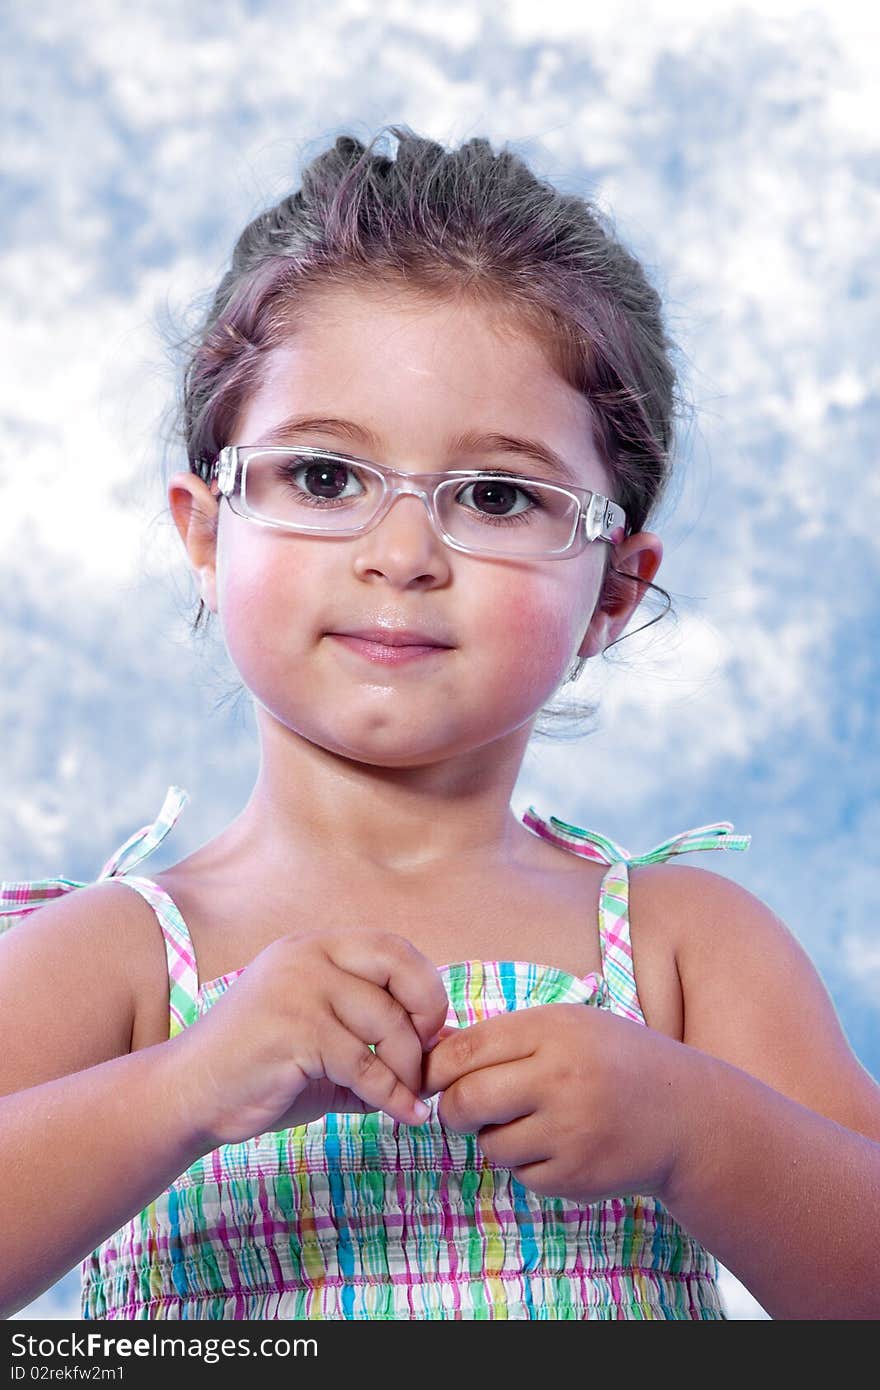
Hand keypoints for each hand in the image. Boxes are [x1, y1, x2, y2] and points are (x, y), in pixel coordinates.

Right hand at [172, 929, 449, 1146]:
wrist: (190, 1095)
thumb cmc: (262, 1071)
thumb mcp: (329, 1045)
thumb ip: (382, 1041)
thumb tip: (451, 1045)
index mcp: (315, 947)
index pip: (393, 946)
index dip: (424, 987)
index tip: (429, 1031)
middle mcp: (307, 955)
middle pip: (397, 966)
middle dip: (426, 1013)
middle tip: (426, 1058)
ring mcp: (298, 989)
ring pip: (386, 1023)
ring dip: (407, 1069)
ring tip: (407, 1097)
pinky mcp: (293, 1031)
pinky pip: (365, 1065)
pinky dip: (393, 1096)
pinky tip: (404, 1115)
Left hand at [420, 1004, 690, 1204]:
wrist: (685, 1116)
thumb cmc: (615, 1061)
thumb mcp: (567, 1027)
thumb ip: (503, 1038)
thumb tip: (431, 1052)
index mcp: (553, 1030)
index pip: (464, 1050)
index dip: (435, 1067)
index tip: (431, 1077)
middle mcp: (560, 1078)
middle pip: (465, 1101)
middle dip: (453, 1109)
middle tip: (465, 1108)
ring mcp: (569, 1131)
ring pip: (490, 1144)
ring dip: (496, 1137)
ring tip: (533, 1121)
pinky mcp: (575, 1176)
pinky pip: (521, 1174)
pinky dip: (528, 1164)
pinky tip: (561, 1144)